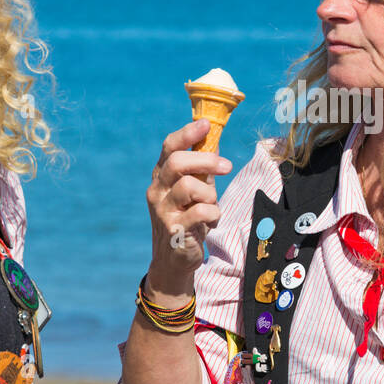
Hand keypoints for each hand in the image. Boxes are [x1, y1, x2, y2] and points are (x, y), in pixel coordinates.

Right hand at [145, 118, 231, 299]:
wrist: (175, 259)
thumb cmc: (188, 218)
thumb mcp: (195, 190)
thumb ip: (202, 168)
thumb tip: (214, 138)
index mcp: (161, 176)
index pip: (168, 147)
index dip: (187, 134)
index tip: (206, 124)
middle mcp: (157, 191)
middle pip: (176, 163)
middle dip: (206, 161)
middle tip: (227, 166)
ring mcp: (162, 211)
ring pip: (189, 187)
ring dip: (209, 194)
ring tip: (212, 206)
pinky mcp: (173, 230)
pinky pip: (200, 212)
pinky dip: (213, 215)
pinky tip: (210, 222)